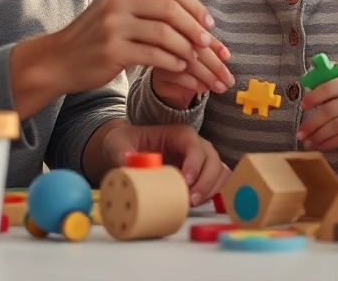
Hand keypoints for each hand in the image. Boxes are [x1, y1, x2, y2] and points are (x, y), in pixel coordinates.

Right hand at [11, 0, 233, 115]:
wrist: (59, 59)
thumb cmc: (96, 37)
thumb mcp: (120, 9)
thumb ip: (150, 6)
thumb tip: (196, 15)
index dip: (196, 8)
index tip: (210, 27)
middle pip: (172, 10)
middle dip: (198, 31)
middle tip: (212, 47)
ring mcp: (114, 23)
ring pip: (166, 33)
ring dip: (188, 50)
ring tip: (199, 62)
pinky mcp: (111, 49)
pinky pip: (153, 54)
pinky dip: (171, 62)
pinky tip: (179, 68)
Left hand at [100, 122, 230, 206]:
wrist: (128, 149)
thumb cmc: (126, 142)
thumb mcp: (118, 142)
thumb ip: (121, 151)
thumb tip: (126, 163)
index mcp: (179, 134)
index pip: (194, 146)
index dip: (194, 163)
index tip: (186, 180)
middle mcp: (194, 145)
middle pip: (212, 160)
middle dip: (205, 181)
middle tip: (190, 200)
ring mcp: (200, 161)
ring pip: (219, 172)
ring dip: (211, 189)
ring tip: (193, 204)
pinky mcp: (200, 175)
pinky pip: (217, 182)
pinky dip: (213, 193)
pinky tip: (199, 203)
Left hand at [296, 69, 337, 149]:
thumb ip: (334, 77)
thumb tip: (311, 79)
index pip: (329, 88)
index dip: (314, 97)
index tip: (302, 106)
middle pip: (330, 111)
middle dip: (312, 124)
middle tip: (299, 133)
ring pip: (337, 127)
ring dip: (319, 136)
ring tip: (307, 142)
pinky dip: (332, 142)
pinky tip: (321, 145)